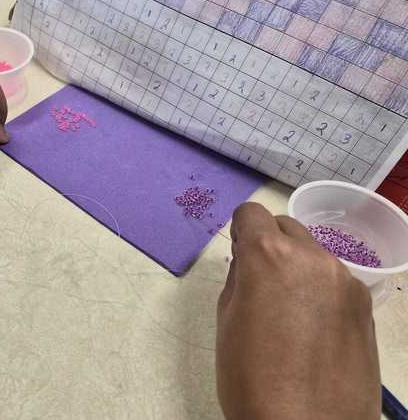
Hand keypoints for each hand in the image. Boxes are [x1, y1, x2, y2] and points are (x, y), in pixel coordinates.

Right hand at [216, 202, 379, 419]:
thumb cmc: (251, 379)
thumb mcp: (226, 322)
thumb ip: (238, 279)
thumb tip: (247, 263)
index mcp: (268, 256)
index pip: (252, 213)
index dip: (241, 230)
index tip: (239, 252)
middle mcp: (312, 258)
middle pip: (286, 228)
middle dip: (270, 245)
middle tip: (261, 284)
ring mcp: (345, 282)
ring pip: (314, 255)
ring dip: (298, 268)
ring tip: (289, 313)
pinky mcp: (365, 306)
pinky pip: (335, 282)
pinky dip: (321, 292)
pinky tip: (313, 330)